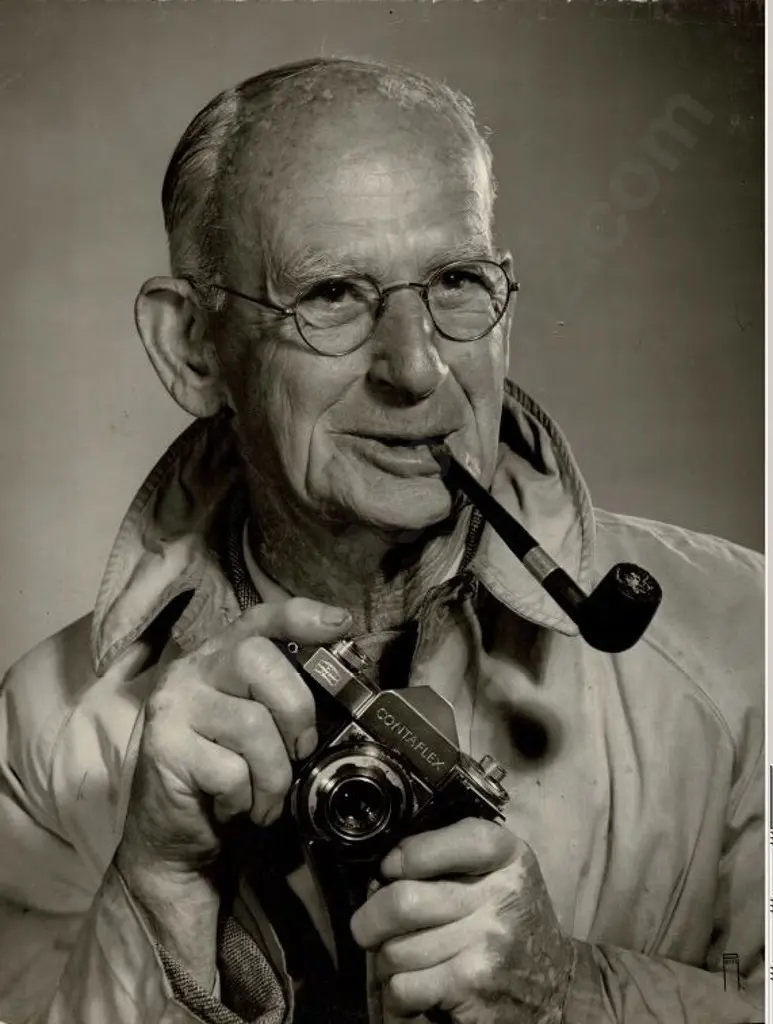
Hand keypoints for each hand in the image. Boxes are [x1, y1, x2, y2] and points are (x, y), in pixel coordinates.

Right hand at [115, 597, 350, 982]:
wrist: (172, 836)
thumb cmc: (228, 774)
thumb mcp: (261, 726)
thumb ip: (286, 696)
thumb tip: (347, 676)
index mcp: (220, 656)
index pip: (261, 618)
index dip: (302, 615)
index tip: (341, 625)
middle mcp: (191, 671)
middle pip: (257, 661)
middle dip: (296, 709)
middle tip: (300, 749)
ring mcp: (173, 708)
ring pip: (251, 724)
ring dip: (274, 774)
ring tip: (267, 797)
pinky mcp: (163, 750)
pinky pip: (230, 771)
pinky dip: (247, 799)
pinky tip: (238, 808)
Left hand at [350, 818, 575, 1023]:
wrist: (558, 987)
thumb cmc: (514, 920)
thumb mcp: (500, 870)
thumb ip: (453, 853)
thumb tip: (385, 870)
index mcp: (508, 857)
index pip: (456, 839)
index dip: (412, 853)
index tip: (391, 869)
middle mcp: (501, 897)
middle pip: (404, 900)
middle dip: (372, 917)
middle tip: (368, 926)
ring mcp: (487, 945)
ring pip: (396, 949)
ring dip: (387, 959)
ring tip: (401, 958)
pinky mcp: (472, 987)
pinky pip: (404, 985)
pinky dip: (398, 992)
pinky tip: (414, 987)